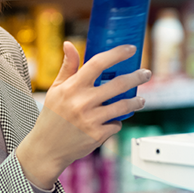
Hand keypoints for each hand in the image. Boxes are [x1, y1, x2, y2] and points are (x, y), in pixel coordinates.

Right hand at [15, 42, 151, 188]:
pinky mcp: (97, 135)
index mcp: (71, 87)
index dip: (117, 54)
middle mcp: (82, 102)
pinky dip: (117, 121)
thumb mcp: (55, 89)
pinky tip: (113, 121)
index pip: (97, 63)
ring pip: (123, 106)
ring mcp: (90, 119)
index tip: (130, 49)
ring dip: (136, 102)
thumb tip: (69, 44)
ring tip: (140, 100)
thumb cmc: (52, 116)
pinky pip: (117, 124)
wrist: (47, 147)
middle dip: (137, 77)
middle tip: (146, 74)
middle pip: (118, 84)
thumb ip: (67, 67)